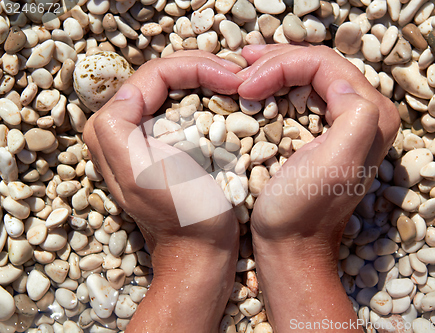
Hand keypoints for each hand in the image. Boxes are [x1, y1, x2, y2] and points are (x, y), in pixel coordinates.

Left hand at [83, 51, 242, 332]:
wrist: (199, 251)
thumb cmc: (183, 216)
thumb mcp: (143, 176)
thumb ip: (118, 128)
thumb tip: (131, 88)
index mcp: (111, 128)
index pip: (155, 74)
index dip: (196, 68)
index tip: (233, 78)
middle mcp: (121, 127)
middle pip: (163, 77)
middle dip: (203, 69)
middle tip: (239, 76)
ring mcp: (142, 135)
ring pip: (174, 88)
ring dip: (206, 79)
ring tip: (237, 82)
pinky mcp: (162, 144)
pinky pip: (182, 105)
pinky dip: (207, 96)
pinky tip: (227, 98)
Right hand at [237, 44, 399, 331]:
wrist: (292, 246)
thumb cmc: (301, 210)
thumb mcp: (335, 165)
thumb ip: (355, 116)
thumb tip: (341, 83)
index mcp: (371, 115)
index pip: (323, 64)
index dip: (280, 66)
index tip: (245, 86)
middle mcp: (366, 114)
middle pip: (318, 64)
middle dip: (275, 61)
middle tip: (239, 68)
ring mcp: (347, 123)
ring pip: (310, 75)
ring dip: (274, 68)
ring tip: (243, 72)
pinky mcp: (328, 133)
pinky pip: (304, 94)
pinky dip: (277, 85)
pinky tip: (257, 87)